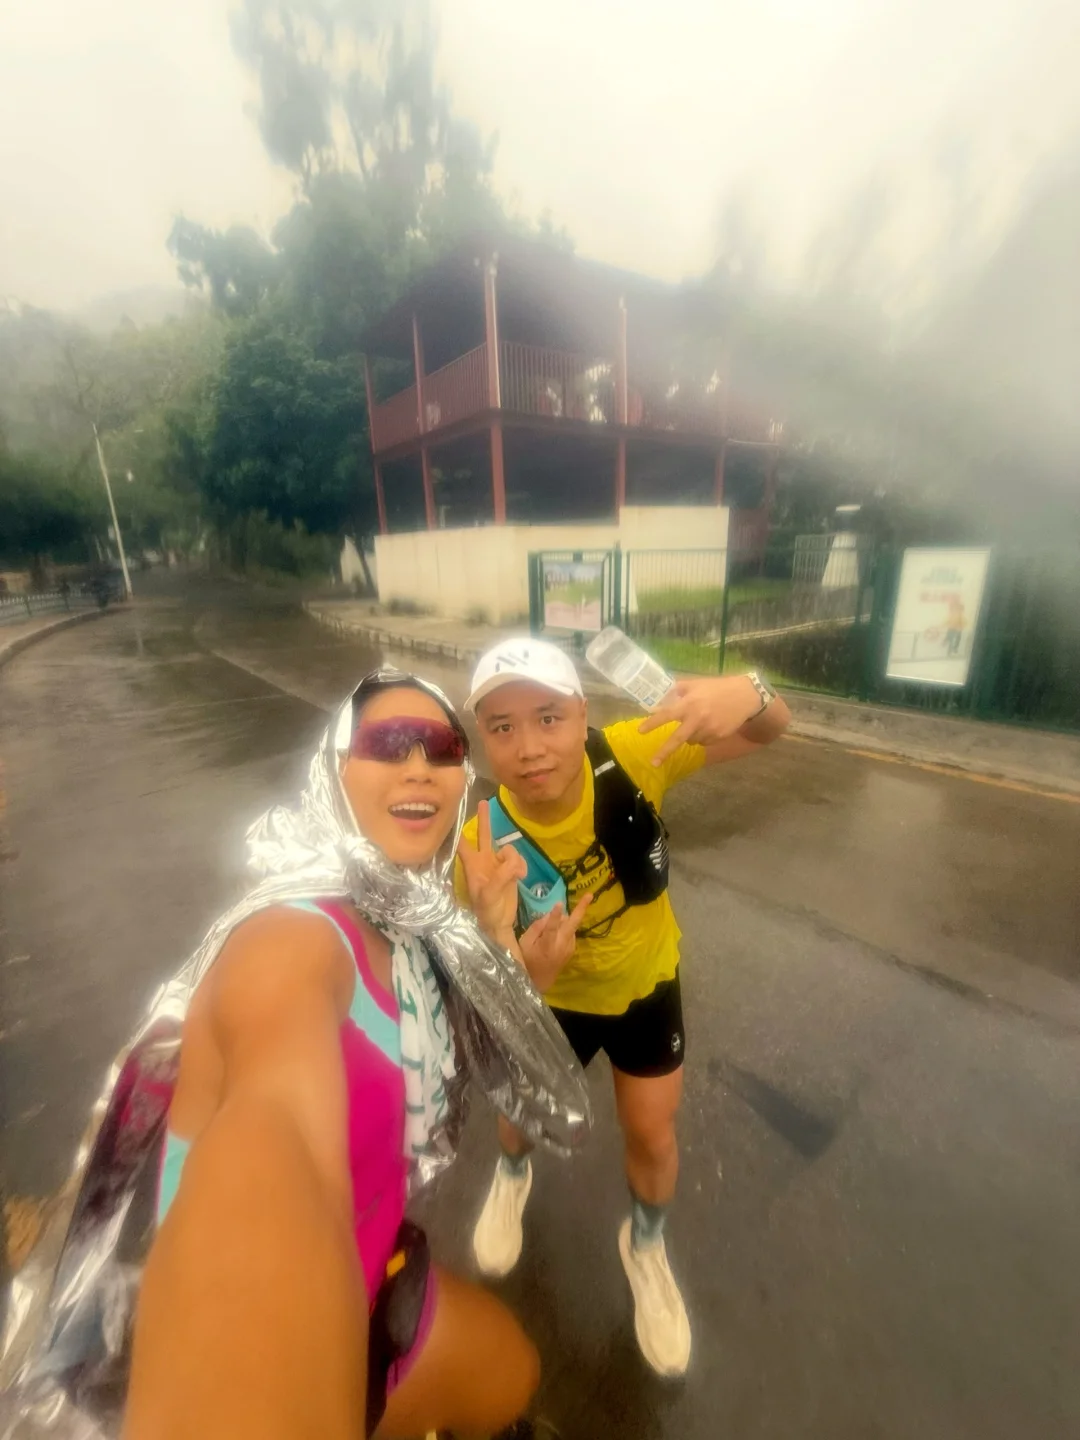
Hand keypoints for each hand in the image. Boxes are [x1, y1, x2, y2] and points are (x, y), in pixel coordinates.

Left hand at [457, 799, 526, 940]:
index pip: (462, 844)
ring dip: (515, 859)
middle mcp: (483, 861)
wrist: (500, 922)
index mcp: (472, 865)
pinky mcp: (510, 869)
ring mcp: (498, 864)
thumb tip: (513, 862)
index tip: (452, 815)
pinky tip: (522, 877)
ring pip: (509, 849)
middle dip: (484, 819)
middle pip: (483, 835)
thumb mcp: (490, 894)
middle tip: (484, 801)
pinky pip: (518, 858)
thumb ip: (501, 876)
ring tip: (517, 875)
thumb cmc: (487, 910)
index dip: (458, 831)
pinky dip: (522, 866)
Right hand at [519, 893, 592, 992]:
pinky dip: (564, 928)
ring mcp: (570, 946)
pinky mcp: (573, 948)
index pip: (551, 928)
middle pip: (573, 923)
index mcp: (547, 944)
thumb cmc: (528, 960)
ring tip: (549, 929)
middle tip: (590, 894)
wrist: (541, 981)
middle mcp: (562, 945)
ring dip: (565, 919)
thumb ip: (536, 928)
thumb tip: (550, 914)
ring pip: (570, 924)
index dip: (554, 915)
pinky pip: (569, 931)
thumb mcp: (524, 943)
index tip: (559, 903)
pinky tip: (554, 935)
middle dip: (582, 908)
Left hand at [638, 675, 761, 765]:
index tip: (640, 731)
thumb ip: (678, 689)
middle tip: (653, 762)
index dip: (653, 723)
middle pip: (677, 739)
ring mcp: (709, 730)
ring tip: (700, 721)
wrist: (745, 697)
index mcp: (690, 704)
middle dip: (664, 752)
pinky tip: (711, 724)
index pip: (667, 714)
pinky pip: (704, 742)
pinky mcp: (718, 737)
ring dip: (690, 735)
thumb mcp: (696, 684)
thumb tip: (661, 697)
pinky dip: (703, 736)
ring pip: (691, 740)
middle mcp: (698, 719)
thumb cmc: (717, 688)